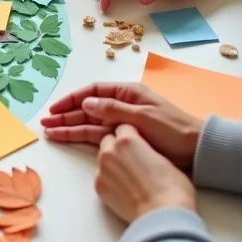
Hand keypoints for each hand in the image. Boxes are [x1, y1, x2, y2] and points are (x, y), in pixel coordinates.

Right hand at [42, 82, 202, 167]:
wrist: (196, 150)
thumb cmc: (173, 129)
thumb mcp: (143, 116)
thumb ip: (113, 109)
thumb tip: (86, 102)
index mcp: (128, 93)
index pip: (93, 91)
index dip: (72, 99)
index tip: (55, 108)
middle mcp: (122, 106)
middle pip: (88, 108)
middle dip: (65, 115)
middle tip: (45, 122)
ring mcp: (122, 123)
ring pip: (90, 123)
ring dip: (69, 127)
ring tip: (49, 131)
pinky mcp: (125, 139)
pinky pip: (99, 136)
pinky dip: (82, 137)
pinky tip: (68, 138)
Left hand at [96, 125, 197, 223]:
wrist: (163, 214)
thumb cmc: (172, 187)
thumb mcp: (164, 158)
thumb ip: (147, 151)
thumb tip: (144, 155)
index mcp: (128, 140)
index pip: (123, 128)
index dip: (132, 136)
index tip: (138, 145)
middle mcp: (110, 151)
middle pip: (108, 142)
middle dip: (118, 148)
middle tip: (134, 162)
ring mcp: (101, 170)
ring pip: (103, 160)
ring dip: (113, 164)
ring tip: (131, 179)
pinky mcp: (98, 187)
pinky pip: (102, 177)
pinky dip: (111, 181)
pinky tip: (126, 190)